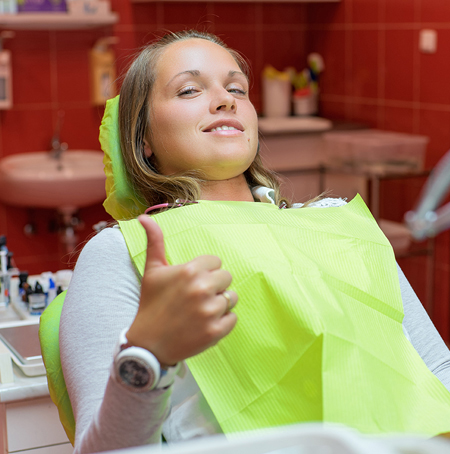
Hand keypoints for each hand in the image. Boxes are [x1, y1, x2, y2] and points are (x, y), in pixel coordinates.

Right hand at [126, 215, 237, 366]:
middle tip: (196, 297)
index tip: (191, 282)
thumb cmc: (151, 303)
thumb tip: (144, 216)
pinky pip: (233, 318)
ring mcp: (210, 311)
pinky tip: (204, 323)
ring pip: (232, 297)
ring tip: (200, 310)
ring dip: (219, 303)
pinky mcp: (216, 331)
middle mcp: (202, 289)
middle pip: (226, 277)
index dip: (204, 271)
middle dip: (214, 285)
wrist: (148, 344)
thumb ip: (155, 241)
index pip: (216, 261)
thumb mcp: (152, 270)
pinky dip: (223, 321)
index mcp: (190, 271)